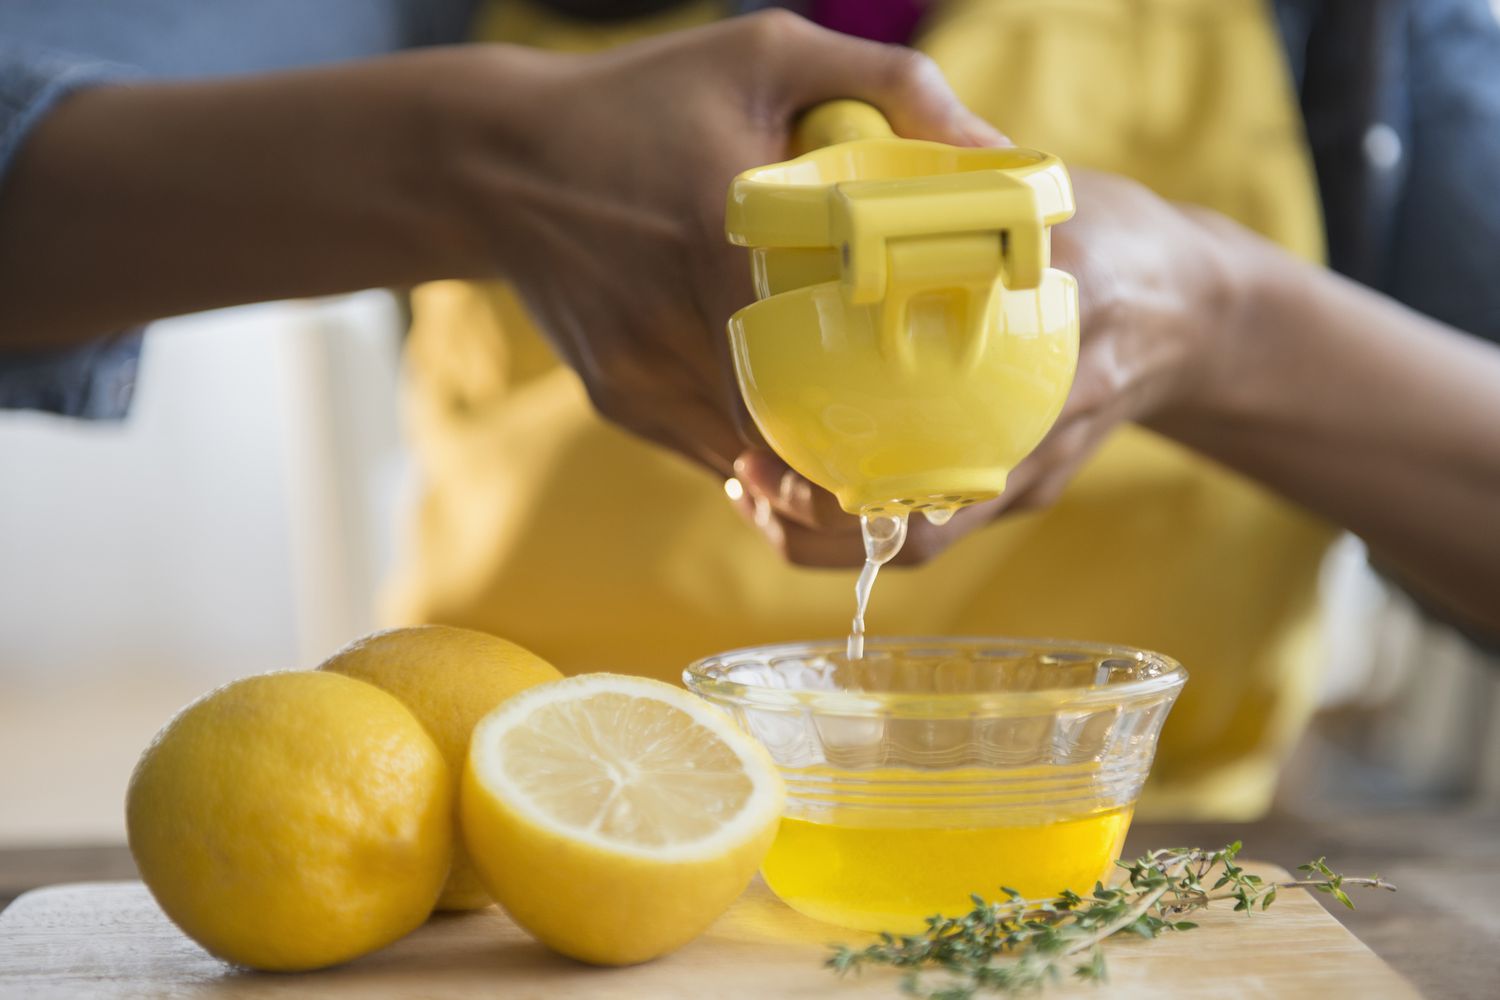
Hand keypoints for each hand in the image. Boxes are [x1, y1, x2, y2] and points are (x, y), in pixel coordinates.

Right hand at [442, 11, 1005, 476]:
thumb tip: (997, 147)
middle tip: (919, 455)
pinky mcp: (615, 396)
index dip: (891, 410)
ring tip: (860, 452)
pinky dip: (750, 445)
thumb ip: (889, 84)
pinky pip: (702, 446)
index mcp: (723, 234)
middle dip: (857, 456)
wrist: (492, 160)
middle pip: (792, 432)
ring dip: (806, 461)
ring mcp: (641, 371)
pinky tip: (782, 420)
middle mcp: (677, 320)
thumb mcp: (761, 53)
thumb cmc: (638, 99)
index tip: (945, 421)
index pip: (827, 360)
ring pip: (748, 456)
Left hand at [730, 170, 1239, 565]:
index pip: (942, 483)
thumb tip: (873, 188)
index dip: (851, 497)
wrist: (1191, 313)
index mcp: (1044, 385)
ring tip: (750, 486)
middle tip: (746, 480)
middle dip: (815, 529)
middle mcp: (1030, 453)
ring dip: (822, 532)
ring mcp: (1022, 477)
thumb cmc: (1119, 248)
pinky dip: (855, 510)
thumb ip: (979, 207)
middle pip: (916, 537)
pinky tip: (795, 475)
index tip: (776, 468)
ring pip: (915, 542)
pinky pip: (926, 517)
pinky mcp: (1012, 479)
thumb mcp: (1060, 210)